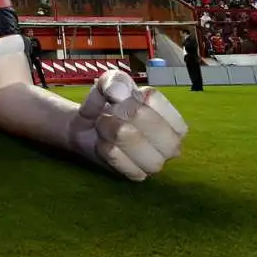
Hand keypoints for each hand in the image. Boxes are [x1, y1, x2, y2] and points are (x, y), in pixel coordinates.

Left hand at [68, 70, 188, 180]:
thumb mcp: (109, 83)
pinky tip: (104, 145)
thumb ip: (115, 81)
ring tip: (104, 128)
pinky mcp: (139, 175)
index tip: (117, 98)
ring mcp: (157, 161)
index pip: (154, 100)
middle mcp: (171, 140)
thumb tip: (119, 93)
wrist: (85, 127)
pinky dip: (109, 152)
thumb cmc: (106, 104)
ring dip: (113, 134)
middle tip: (107, 115)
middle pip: (152, 125)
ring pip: (140, 146)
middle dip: (122, 116)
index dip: (128, 97)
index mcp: (170, 115)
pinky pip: (126, 165)